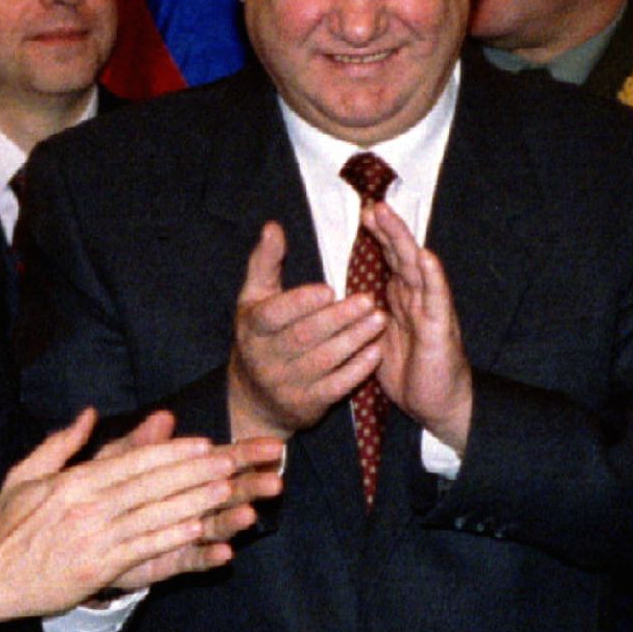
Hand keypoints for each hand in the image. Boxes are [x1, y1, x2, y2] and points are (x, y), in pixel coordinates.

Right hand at [0, 408, 254, 627]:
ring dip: (193, 500)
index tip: (203, 443)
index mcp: (74, 481)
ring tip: (227, 488)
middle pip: (151, 483)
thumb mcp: (26, 475)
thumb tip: (87, 414)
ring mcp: (95, 536)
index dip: (171, 452)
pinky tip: (197, 528)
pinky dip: (170, 536)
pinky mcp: (98, 567)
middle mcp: (88, 505)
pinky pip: (142, 547)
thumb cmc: (6, 528)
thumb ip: (61, 444)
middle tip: (232, 459)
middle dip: (195, 470)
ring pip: (154, 514)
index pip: (132, 461)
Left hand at [95, 413, 286, 591]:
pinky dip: (208, 557)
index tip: (274, 446)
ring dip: (233, 521)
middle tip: (276, 481)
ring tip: (249, 514)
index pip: (222, 460)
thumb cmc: (106, 492)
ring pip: (215, 526)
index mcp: (184, 475)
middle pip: (228, 492)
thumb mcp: (118, 463)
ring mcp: (183, 535)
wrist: (84, 536)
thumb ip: (141, 444)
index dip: (247, 453)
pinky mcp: (169, 561)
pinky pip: (192, 560)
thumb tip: (163, 417)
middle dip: (252, 486)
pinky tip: (224, 554)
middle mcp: (191, 504)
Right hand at [227, 222, 384, 441]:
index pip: (274, 315)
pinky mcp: (307, 405)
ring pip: (323, 362)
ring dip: (354, 341)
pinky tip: (376, 352)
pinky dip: (357, 370)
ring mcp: (286, 384)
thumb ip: (265, 262)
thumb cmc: (260, 335)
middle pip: (303, 337)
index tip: (328, 288)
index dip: (301, 303)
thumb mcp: (254, 298)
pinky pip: (335, 387)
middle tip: (367, 300)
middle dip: (337, 319)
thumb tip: (273, 226)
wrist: (254, 398)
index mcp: (253, 328)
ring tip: (379, 319)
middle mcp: (265, 358)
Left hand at [362, 201, 472, 450]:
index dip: (378, 236)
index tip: (364, 213)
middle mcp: (417, 297)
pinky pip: (436, 298)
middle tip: (373, 204)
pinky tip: (425, 257)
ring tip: (390, 216)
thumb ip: (363, 315)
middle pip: (401, 255)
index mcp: (400, 298)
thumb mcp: (376, 338)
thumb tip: (340, 299)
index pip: (389, 259)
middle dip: (387, 229)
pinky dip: (432, 276)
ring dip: (403, 240)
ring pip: (417, 267)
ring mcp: (431, 309)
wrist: (438, 404)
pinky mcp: (440, 327)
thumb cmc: (410, 371)